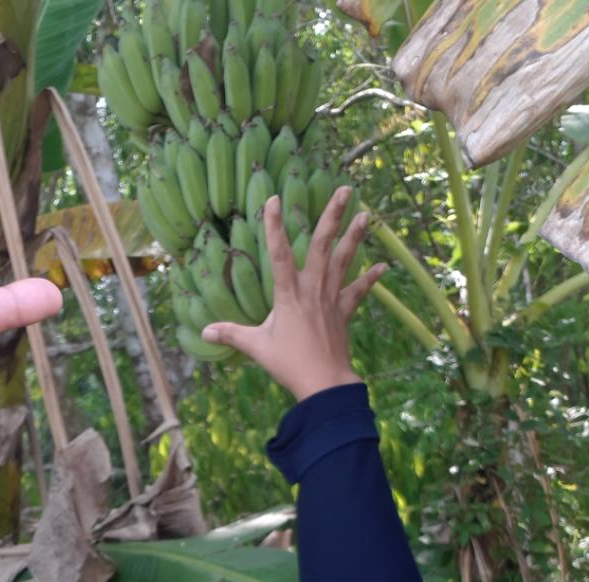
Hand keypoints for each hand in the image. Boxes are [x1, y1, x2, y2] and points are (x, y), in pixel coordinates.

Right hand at [201, 186, 385, 402]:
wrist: (324, 384)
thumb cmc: (289, 364)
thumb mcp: (256, 348)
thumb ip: (231, 334)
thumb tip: (205, 332)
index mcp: (288, 296)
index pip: (279, 255)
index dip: (275, 227)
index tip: (273, 200)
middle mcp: (312, 291)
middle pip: (322, 247)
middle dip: (332, 217)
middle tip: (344, 190)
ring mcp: (331, 300)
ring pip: (343, 262)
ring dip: (354, 238)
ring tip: (365, 214)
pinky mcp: (343, 313)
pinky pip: (358, 292)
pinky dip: (370, 279)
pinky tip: (383, 266)